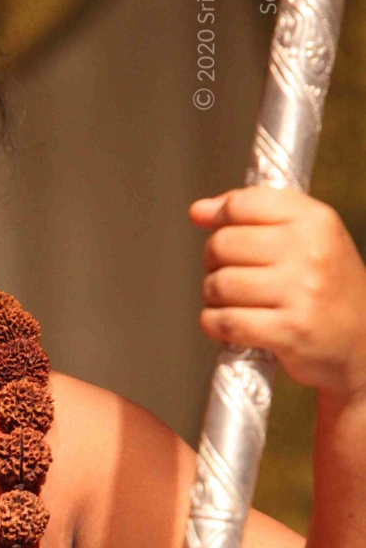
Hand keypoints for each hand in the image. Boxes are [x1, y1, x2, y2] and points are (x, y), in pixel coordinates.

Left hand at [190, 186, 365, 396]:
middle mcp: (310, 251)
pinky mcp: (290, 331)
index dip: (220, 220)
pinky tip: (225, 324)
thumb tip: (198, 211)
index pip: (243, 204)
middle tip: (230, 276)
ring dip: (213, 297)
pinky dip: (214, 324)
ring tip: (231, 302)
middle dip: (214, 263)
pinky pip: (226, 322)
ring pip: (219, 284)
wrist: (363, 343)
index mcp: (315, 220)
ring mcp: (301, 292)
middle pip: (222, 244)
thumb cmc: (326, 287)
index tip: (223, 235)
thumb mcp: (308, 238)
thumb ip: (254, 215)